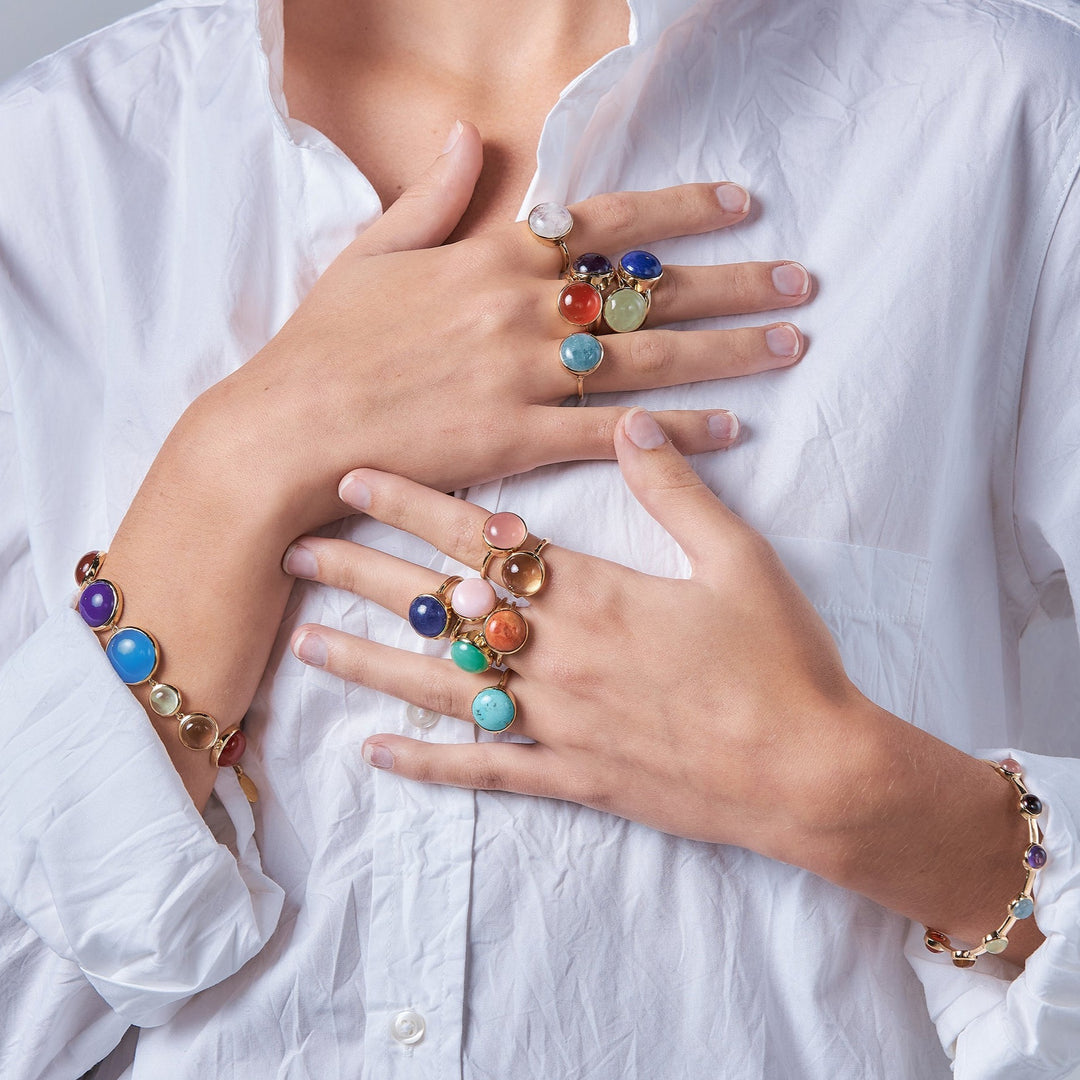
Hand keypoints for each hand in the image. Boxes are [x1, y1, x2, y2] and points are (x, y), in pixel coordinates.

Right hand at [198, 122, 810, 533]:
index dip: (681, 212)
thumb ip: (436, 195)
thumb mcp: (372, 250)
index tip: (742, 205)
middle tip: (801, 283)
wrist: (289, 427)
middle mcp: (520, 310)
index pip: (607, 224)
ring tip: (789, 344)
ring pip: (646, 360)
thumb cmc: (326, 342)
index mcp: (490, 256)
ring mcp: (522, 376)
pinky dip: (674, 433)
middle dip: (733, 284)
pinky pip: (611, 434)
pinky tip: (729, 429)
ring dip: (726, 351)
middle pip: (648, 294)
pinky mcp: (515, 440)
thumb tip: (475, 135)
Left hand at [286, 407, 858, 856]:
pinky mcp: (572, 778)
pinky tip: (375, 755)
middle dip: (361, 576)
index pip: (481, 540)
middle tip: (291, 553)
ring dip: (370, 664)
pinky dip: (426, 763)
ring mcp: (558, 723)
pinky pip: (483, 770)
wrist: (811, 774)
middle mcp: (558, 656)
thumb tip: (631, 422)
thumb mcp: (740, 560)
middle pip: (442, 609)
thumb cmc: (781, 663)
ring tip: (305, 645)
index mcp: (595, 595)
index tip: (352, 479)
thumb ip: (677, 489)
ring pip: (442, 689)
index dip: (412, 504)